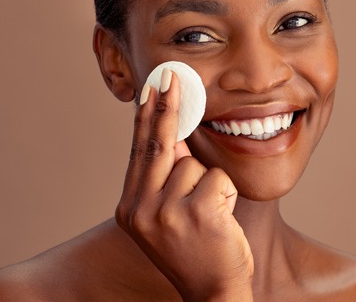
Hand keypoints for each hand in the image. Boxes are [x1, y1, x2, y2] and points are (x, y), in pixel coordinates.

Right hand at [115, 69, 253, 301]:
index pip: (139, 153)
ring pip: (194, 165)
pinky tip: (220, 221)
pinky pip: (217, 179)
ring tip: (209, 217)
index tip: (150, 90)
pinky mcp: (197, 214)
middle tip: (171, 76)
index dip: (146, 119)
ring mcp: (166, 213)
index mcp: (129, 209)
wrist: (212, 294)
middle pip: (158, 145)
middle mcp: (140, 210)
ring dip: (209, 184)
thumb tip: (176, 133)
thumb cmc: (195, 252)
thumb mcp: (165, 218)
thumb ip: (164, 181)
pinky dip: (225, 194)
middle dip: (166, 107)